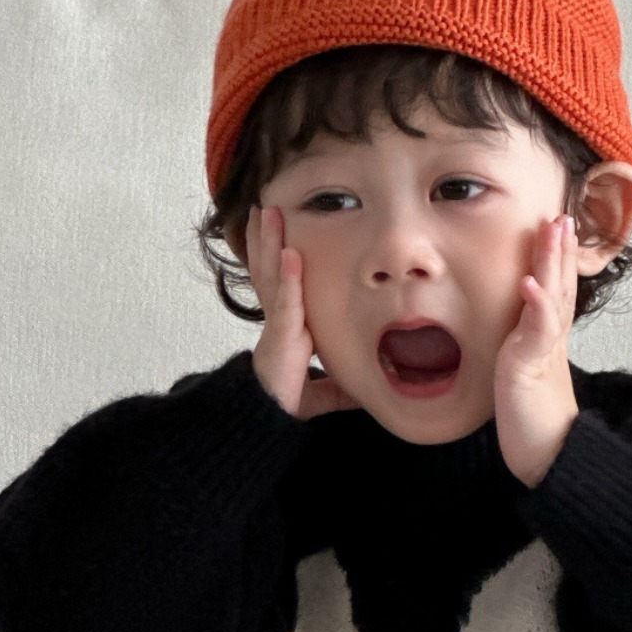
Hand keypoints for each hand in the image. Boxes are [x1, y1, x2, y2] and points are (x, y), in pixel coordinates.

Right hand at [245, 205, 360, 419]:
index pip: (281, 287)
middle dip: (266, 238)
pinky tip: (289, 255)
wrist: (268, 424)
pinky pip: (285, 304)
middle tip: (266, 207)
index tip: (280, 236)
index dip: (276, 261)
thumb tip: (365, 390)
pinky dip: (287, 278)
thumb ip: (339, 387)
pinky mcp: (281, 339)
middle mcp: (279, 323)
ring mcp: (277, 328)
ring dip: (270, 242)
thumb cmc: (288, 406)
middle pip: (269, 271)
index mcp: (288, 330)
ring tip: (269, 212)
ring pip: (270, 276)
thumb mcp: (323, 392)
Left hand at [493, 214, 581, 487]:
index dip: (556, 261)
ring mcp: (544, 353)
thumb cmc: (536, 428)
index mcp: (546, 344)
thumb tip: (514, 345)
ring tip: (554, 228)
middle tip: (562, 215)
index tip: (556, 229)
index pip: (555, 293)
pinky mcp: (533, 369)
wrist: (550, 460)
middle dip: (560, 250)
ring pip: (553, 298)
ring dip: (553, 262)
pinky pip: (538, 332)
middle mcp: (550, 343)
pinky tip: (530, 282)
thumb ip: (522, 358)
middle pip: (560, 286)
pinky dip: (536, 305)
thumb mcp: (525, 382)